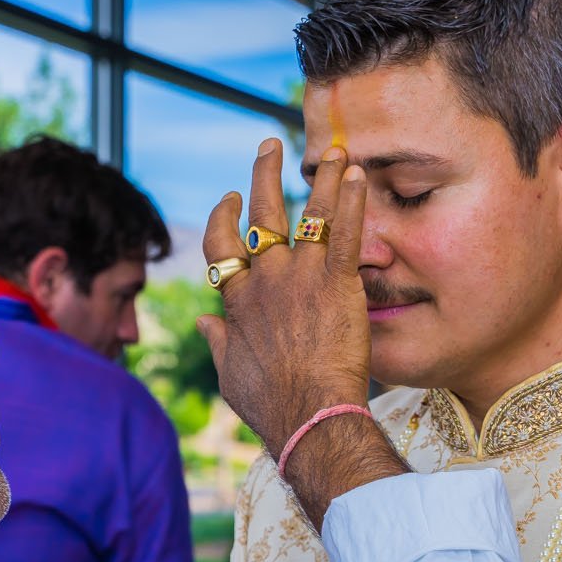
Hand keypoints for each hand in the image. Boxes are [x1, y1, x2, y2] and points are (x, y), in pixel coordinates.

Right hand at [197, 142, 401, 528]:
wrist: (308, 414)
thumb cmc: (270, 404)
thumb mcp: (229, 373)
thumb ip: (217, 341)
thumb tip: (201, 323)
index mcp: (238, 299)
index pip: (221, 244)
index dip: (224, 216)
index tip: (231, 198)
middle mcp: (267, 278)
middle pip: (262, 214)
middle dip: (264, 173)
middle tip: (270, 146)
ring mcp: (303, 276)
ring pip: (310, 213)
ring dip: (322, 177)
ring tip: (334, 151)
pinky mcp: (338, 282)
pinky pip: (347, 232)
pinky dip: (353, 201)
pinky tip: (359, 176)